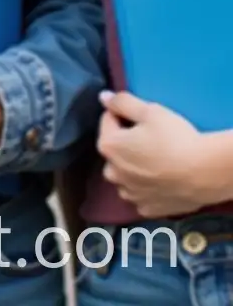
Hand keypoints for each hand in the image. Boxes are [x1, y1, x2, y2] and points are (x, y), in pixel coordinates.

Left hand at [97, 90, 222, 217]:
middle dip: (125, 142)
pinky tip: (161, 180)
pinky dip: (146, 188)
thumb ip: (122, 102)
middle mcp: (113, 173)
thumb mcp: (149, 111)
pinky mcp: (148, 209)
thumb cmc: (175, 138)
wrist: (204, 174)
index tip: (143, 117)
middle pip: (114, 150)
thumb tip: (103, 98)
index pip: (108, 120)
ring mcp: (131, 194)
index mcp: (109, 146)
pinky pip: (140, 195)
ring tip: (155, 159)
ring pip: (124, 176)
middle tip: (151, 138)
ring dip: (132, 168)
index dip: (124, 114)